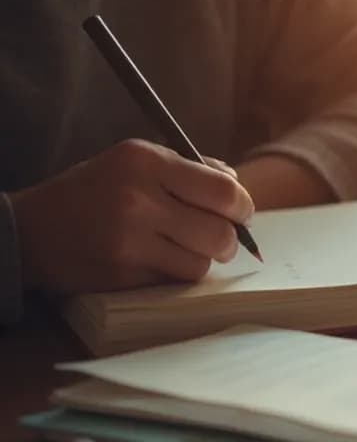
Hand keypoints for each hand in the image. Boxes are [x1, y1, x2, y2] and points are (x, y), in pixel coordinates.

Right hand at [9, 139, 253, 293]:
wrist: (29, 229)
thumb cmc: (94, 192)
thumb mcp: (133, 162)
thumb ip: (189, 168)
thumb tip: (237, 185)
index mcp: (145, 161)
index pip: (224, 191)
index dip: (242, 208)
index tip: (240, 214)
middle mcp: (138, 198)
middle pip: (221, 233)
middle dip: (229, 240)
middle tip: (220, 239)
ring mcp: (128, 240)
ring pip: (202, 262)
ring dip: (200, 259)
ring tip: (181, 248)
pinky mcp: (121, 274)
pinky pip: (174, 280)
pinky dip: (174, 274)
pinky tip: (155, 261)